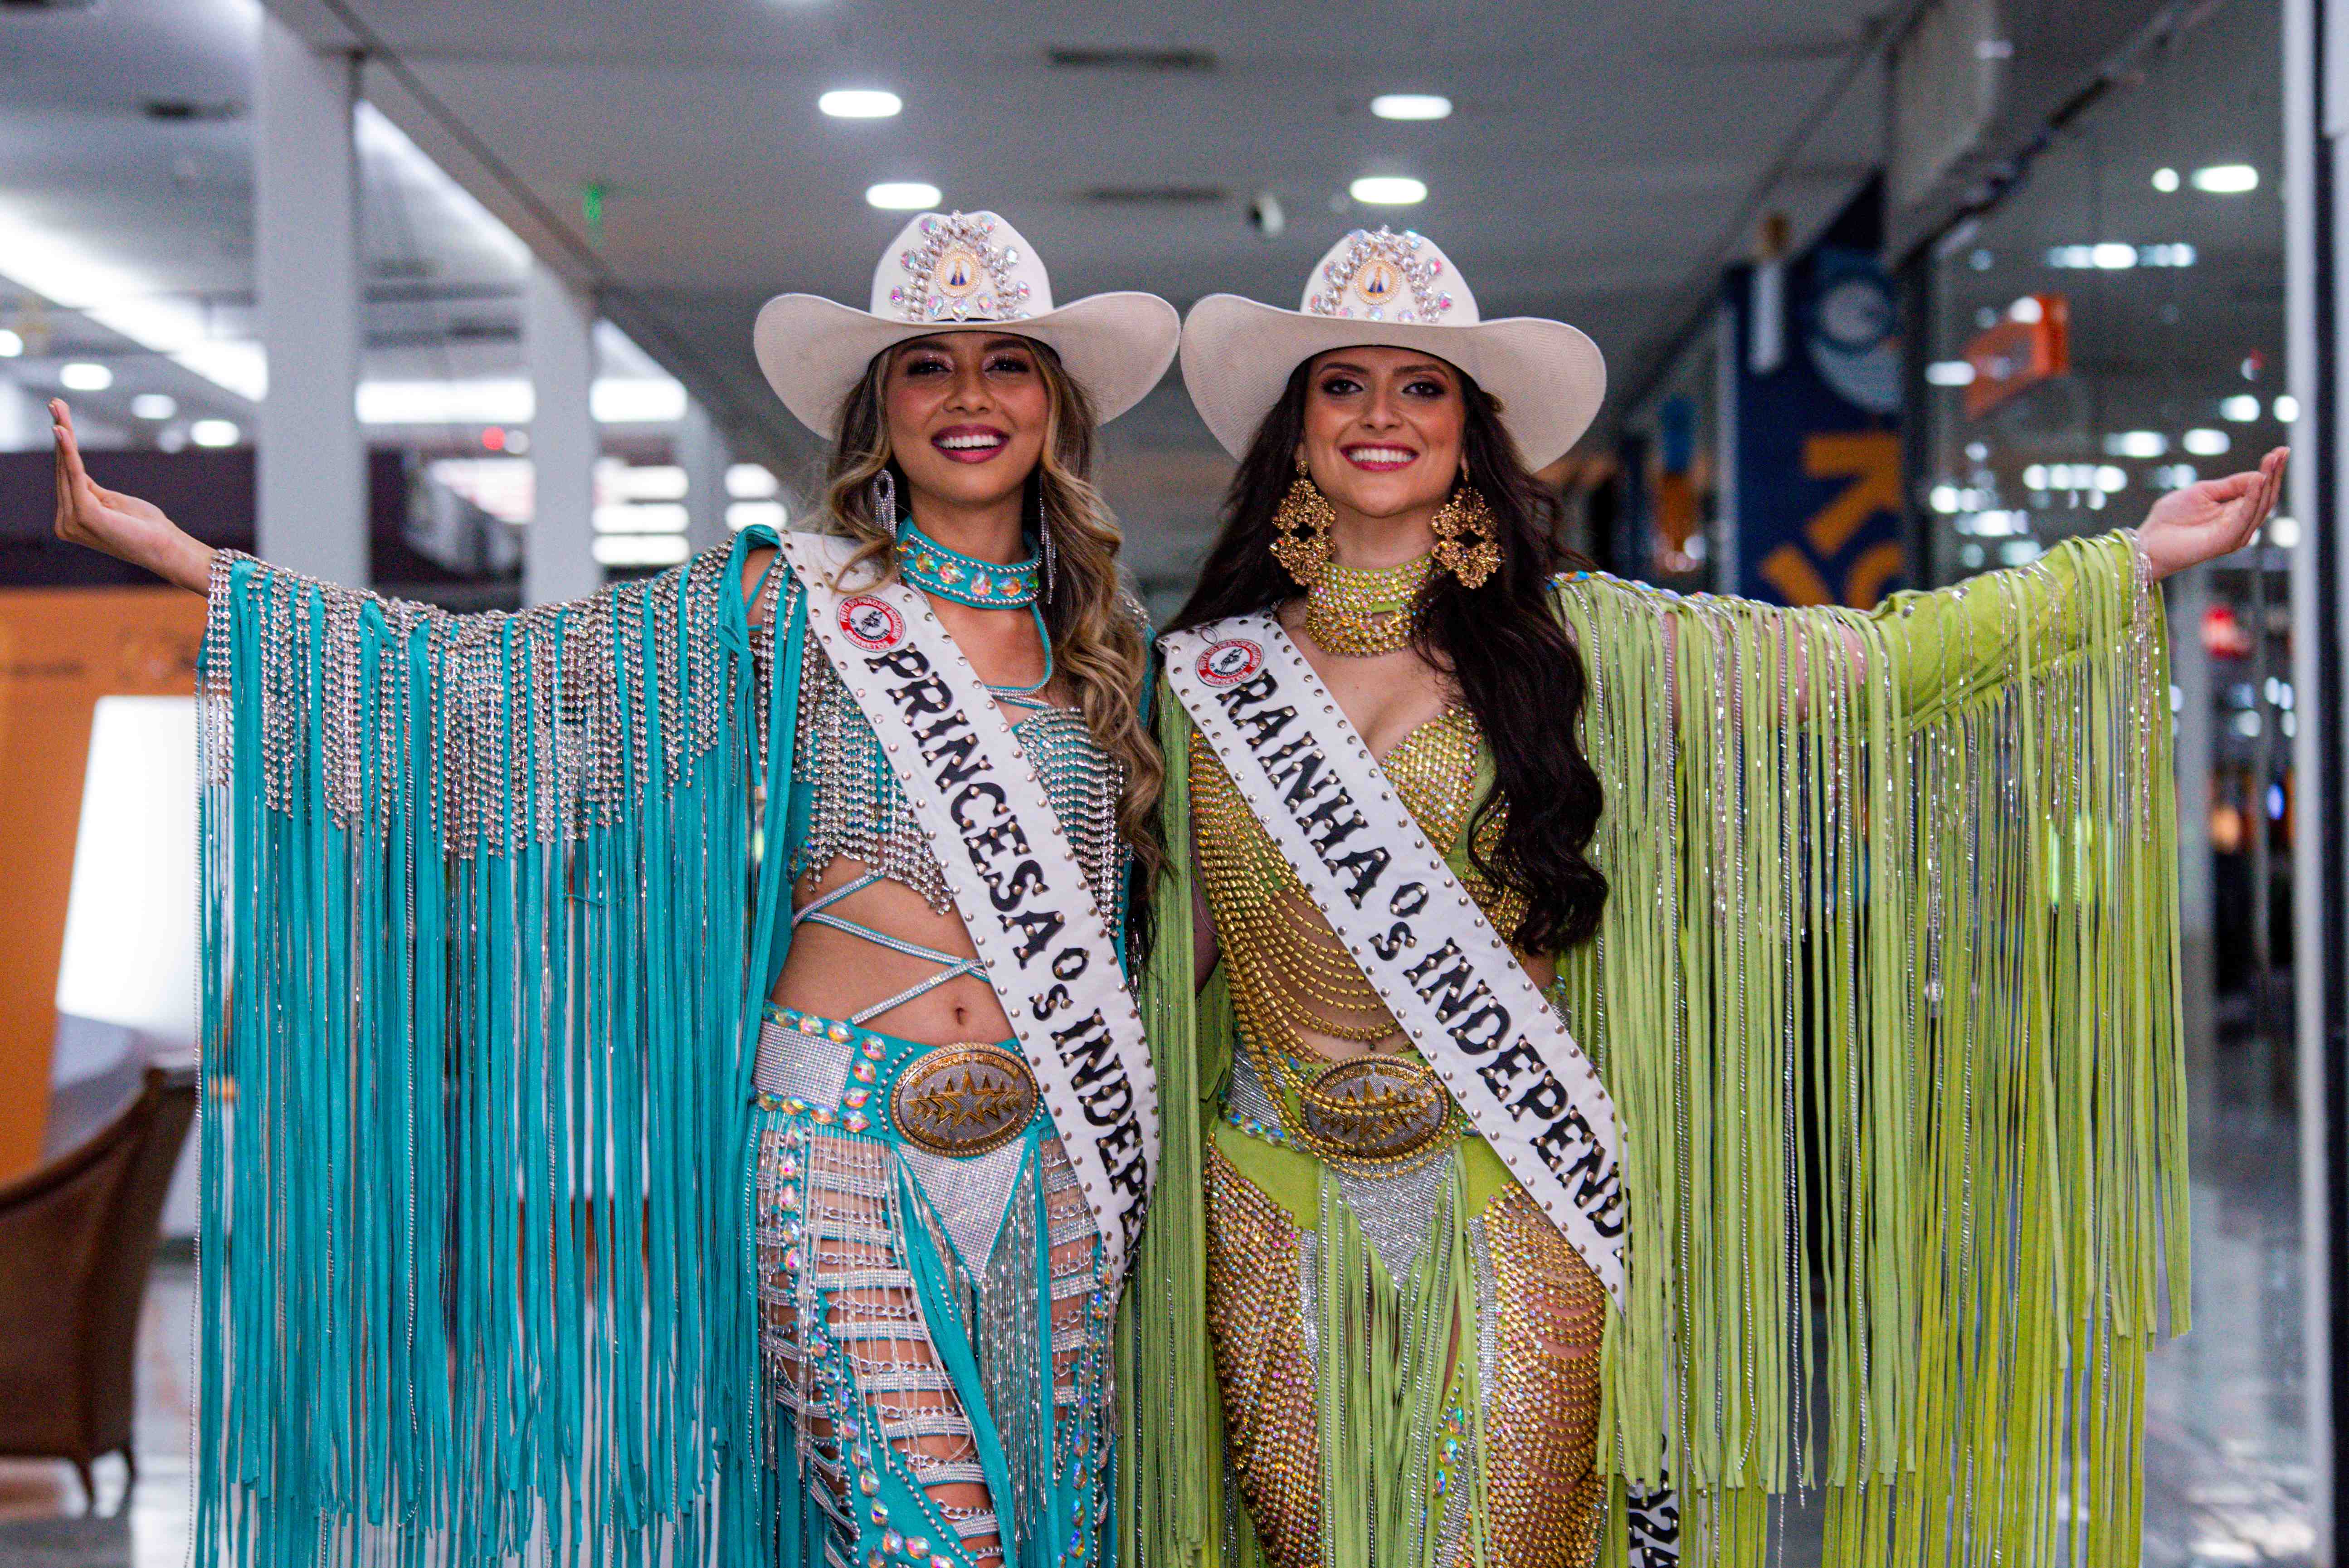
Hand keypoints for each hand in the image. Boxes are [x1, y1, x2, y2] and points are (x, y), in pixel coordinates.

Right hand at [50, 399, 215, 592]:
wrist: (167, 548)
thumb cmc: (146, 527)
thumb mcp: (113, 502)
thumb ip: (89, 490)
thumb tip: (74, 472)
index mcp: (72, 518)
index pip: (67, 475)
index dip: (64, 444)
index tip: (59, 415)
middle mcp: (66, 522)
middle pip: (63, 469)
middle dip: (60, 433)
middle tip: (55, 402)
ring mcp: (72, 521)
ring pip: (67, 468)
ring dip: (63, 434)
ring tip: (57, 406)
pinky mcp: (85, 516)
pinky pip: (75, 476)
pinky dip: (69, 452)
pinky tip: (63, 431)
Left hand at [2136, 446, 2288, 580]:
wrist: (2148, 542)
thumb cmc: (2170, 518)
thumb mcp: (2203, 492)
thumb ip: (2230, 485)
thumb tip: (2259, 474)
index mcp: (2234, 511)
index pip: (2260, 489)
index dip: (2271, 470)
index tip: (2281, 451)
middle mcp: (2239, 523)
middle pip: (2265, 497)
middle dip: (2274, 473)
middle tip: (2282, 453)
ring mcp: (2235, 534)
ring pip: (2259, 506)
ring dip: (2267, 482)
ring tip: (2272, 461)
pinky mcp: (2226, 542)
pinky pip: (2245, 517)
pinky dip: (2252, 498)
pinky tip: (2258, 480)